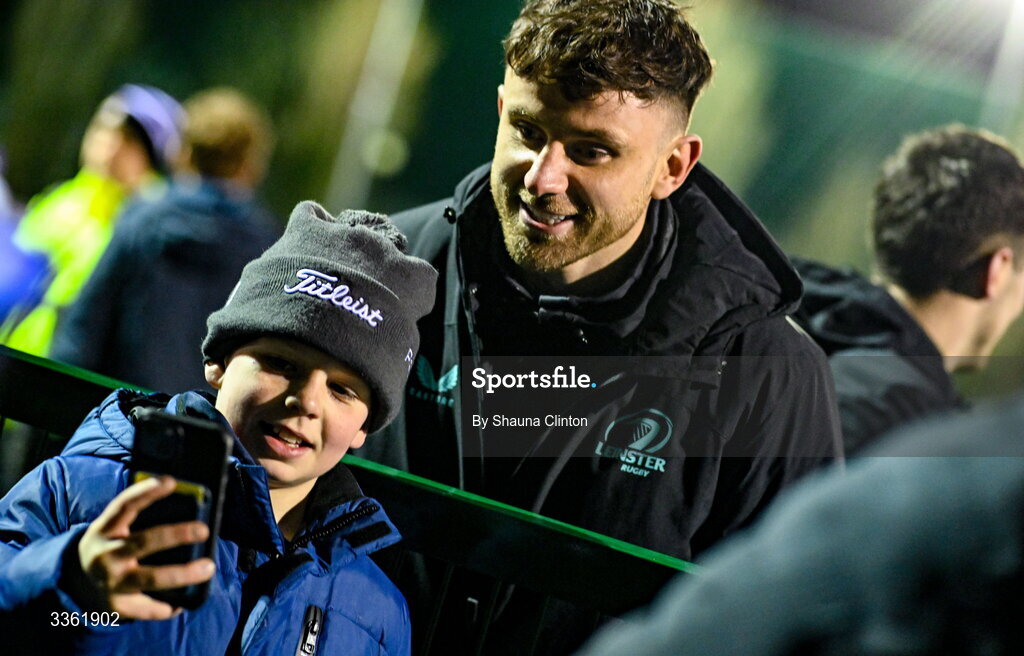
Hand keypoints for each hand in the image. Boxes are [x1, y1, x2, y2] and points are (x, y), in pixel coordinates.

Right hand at [76, 476, 214, 619]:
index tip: (170, 481)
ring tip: (208, 567)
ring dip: (183, 574)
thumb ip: (139, 516)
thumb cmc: (112, 544)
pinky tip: (183, 603)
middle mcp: (106, 554)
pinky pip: (147, 608)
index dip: (145, 492)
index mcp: (105, 528)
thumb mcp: (115, 527)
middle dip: (176, 535)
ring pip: (151, 578)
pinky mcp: (116, 605)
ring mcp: (111, 581)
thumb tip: (188, 501)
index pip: (124, 505)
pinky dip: (168, 607)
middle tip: (204, 530)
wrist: (78, 580)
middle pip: (144, 542)